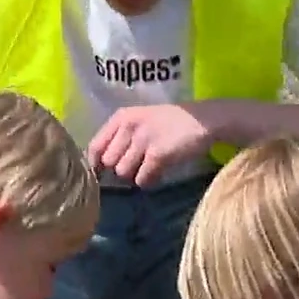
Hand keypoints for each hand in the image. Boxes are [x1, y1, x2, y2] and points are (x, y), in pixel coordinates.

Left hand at [88, 104, 213, 186]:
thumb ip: (121, 136)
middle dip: (121, 168)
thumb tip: (103, 164)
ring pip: (124, 173)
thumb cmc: (171, 121)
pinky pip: (142, 179)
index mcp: (122, 117)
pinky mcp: (158, 155)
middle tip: (136, 166)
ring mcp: (143, 140)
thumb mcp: (142, 120)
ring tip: (149, 168)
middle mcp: (129, 127)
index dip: (95, 164)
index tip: (101, 174)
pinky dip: (149, 181)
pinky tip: (158, 173)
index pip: (95, 146)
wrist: (203, 119)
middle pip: (109, 163)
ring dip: (135, 175)